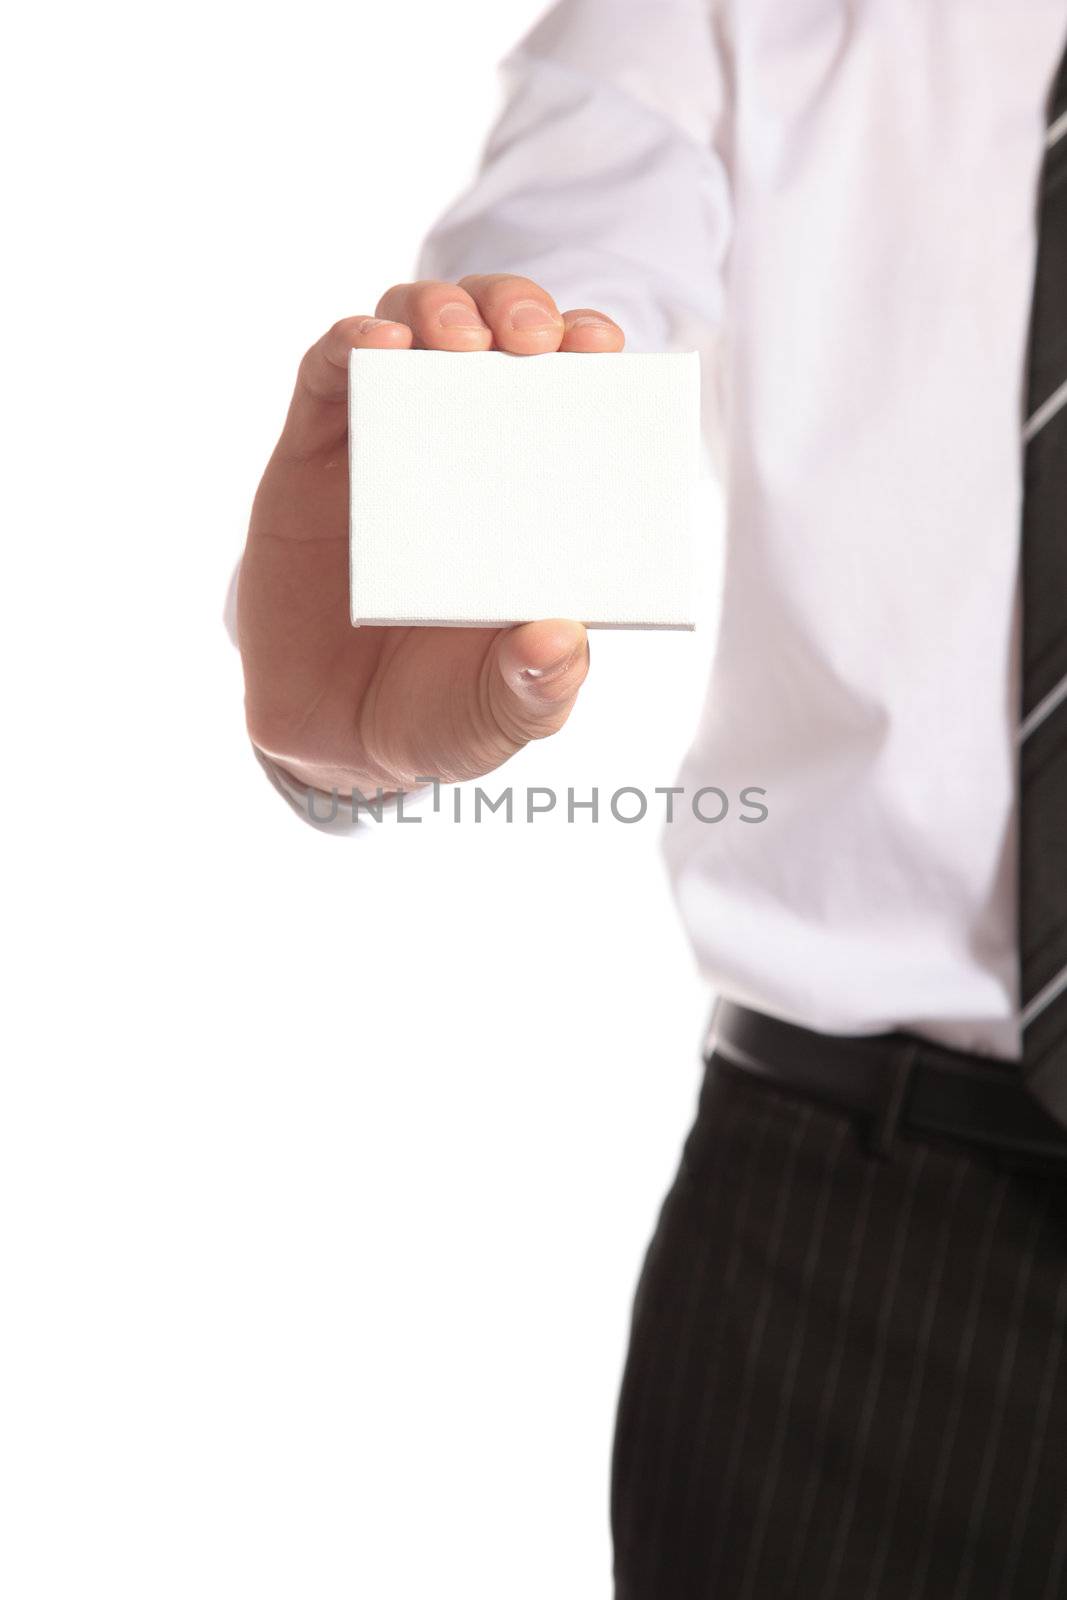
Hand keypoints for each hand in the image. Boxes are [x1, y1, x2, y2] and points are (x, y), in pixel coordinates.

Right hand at [237, 275, 623, 795]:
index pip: (568, 392)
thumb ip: (536, 687)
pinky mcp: (312, 454)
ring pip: (412, 327)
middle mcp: (463, 451)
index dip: (587, 350)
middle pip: (493, 334)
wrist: (334, 742)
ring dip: (439, 310)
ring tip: (458, 340)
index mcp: (529, 493)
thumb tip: (561, 641)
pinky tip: (376, 346)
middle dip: (517, 309)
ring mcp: (387, 444)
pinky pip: (327, 373)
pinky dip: (351, 342)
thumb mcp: (501, 716)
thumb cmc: (441, 714)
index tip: (602, 346)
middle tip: (532, 337)